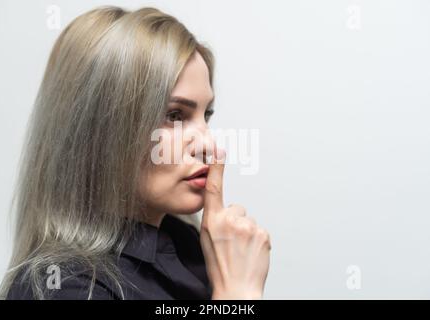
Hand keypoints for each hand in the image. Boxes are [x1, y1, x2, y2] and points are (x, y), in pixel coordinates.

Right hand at [200, 146, 270, 299]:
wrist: (236, 288)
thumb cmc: (220, 266)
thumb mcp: (206, 240)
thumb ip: (214, 221)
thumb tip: (226, 212)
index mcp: (212, 221)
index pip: (214, 189)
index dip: (217, 168)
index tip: (219, 151)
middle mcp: (229, 220)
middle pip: (237, 208)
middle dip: (236, 221)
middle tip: (232, 242)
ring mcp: (248, 226)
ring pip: (249, 220)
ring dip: (247, 232)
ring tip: (241, 250)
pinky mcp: (263, 233)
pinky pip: (260, 230)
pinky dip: (257, 239)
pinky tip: (251, 252)